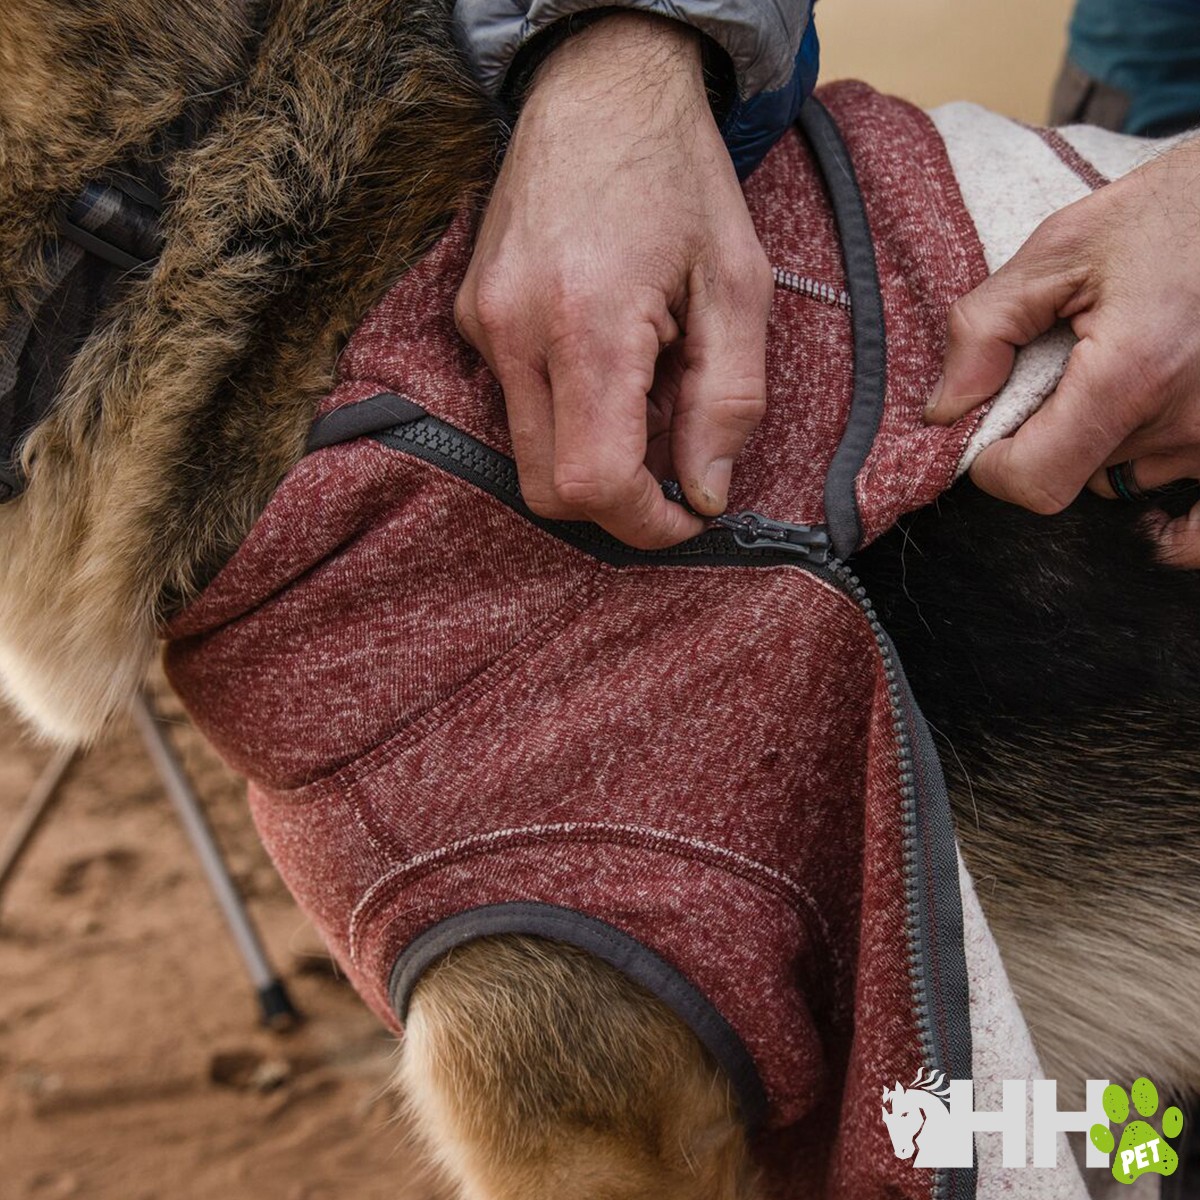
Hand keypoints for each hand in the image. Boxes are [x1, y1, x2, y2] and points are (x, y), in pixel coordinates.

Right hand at [454, 12, 771, 548]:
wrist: (600, 89)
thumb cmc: (680, 181)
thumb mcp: (738, 287)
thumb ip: (729, 402)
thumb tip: (705, 493)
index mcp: (589, 324)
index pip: (594, 484)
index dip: (647, 523)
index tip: (689, 514)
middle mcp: (517, 332)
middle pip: (548, 490)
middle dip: (616, 502)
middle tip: (673, 461)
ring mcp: (483, 325)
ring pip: (528, 455)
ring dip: (592, 453)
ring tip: (644, 387)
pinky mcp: (473, 317)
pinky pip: (514, 404)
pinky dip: (567, 410)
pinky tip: (606, 354)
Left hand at [925, 135, 1199, 564]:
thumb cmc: (1168, 212)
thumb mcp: (1059, 250)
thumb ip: (984, 329)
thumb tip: (943, 410)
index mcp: (1133, 374)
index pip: (1036, 481)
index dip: (994, 466)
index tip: (988, 430)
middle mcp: (1186, 420)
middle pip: (1076, 478)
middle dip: (1049, 436)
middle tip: (1066, 372)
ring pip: (1125, 480)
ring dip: (1104, 443)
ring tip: (1124, 372)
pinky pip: (1199, 529)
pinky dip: (1170, 521)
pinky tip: (1152, 492)